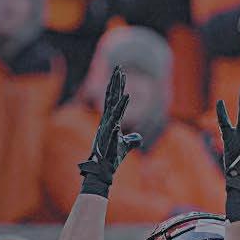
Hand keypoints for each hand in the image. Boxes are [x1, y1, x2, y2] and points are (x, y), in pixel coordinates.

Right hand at [78, 67, 143, 197]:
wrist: (101, 171)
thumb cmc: (111, 159)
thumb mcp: (123, 147)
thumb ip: (131, 141)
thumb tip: (139, 137)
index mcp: (110, 121)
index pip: (114, 100)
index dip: (117, 87)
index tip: (120, 73)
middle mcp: (107, 121)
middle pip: (111, 98)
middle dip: (116, 82)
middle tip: (119, 68)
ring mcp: (106, 127)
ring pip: (113, 105)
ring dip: (117, 91)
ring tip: (122, 77)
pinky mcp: (108, 134)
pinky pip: (115, 118)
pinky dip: (120, 109)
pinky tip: (125, 98)